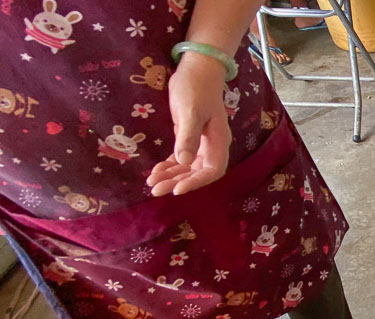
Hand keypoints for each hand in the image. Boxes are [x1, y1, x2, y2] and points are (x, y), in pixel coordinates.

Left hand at [146, 54, 231, 196]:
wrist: (197, 68)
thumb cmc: (196, 88)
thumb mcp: (190, 112)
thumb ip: (188, 138)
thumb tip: (183, 162)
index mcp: (218, 142)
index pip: (211, 170)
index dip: (196, 182)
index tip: (177, 189)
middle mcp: (212, 146)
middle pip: (197, 172)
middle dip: (177, 182)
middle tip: (156, 190)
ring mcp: (201, 143)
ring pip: (187, 167)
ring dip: (170, 176)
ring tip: (151, 183)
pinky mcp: (190, 137)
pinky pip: (181, 158)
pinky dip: (169, 166)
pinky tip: (156, 171)